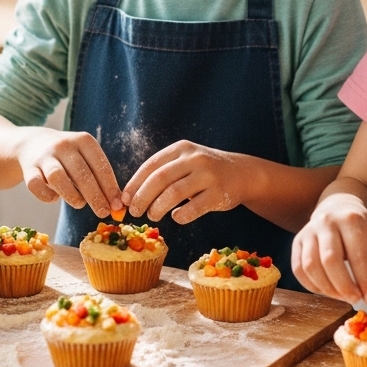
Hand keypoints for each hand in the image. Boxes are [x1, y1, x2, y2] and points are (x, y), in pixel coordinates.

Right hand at [16, 129, 121, 217]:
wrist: (33, 143)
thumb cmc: (68, 157)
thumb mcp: (85, 157)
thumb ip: (100, 177)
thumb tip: (118, 205)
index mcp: (83, 140)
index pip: (100, 165)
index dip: (110, 187)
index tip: (118, 205)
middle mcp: (63, 145)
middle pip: (81, 173)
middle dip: (95, 196)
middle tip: (103, 212)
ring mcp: (44, 156)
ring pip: (57, 177)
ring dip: (71, 195)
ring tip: (80, 204)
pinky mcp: (28, 168)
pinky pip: (36, 185)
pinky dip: (46, 196)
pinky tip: (55, 198)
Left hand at [122, 142, 248, 224]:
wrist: (242, 173)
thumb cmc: (205, 171)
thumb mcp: (186, 162)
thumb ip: (163, 173)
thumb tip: (131, 196)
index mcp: (181, 149)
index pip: (151, 166)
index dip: (134, 184)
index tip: (125, 199)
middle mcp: (195, 159)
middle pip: (159, 179)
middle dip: (142, 198)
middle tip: (135, 212)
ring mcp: (208, 176)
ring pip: (173, 194)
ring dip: (157, 208)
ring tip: (152, 216)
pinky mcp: (219, 194)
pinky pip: (192, 209)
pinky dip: (180, 216)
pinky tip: (176, 217)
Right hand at [292, 192, 366, 304]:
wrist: (336, 208)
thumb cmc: (356, 227)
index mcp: (350, 220)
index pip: (357, 255)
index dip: (364, 281)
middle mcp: (326, 223)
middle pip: (330, 260)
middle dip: (344, 286)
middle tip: (355, 300)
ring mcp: (308, 231)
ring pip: (311, 266)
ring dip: (327, 288)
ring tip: (342, 296)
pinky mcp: (297, 241)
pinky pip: (298, 269)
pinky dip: (311, 285)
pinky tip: (326, 290)